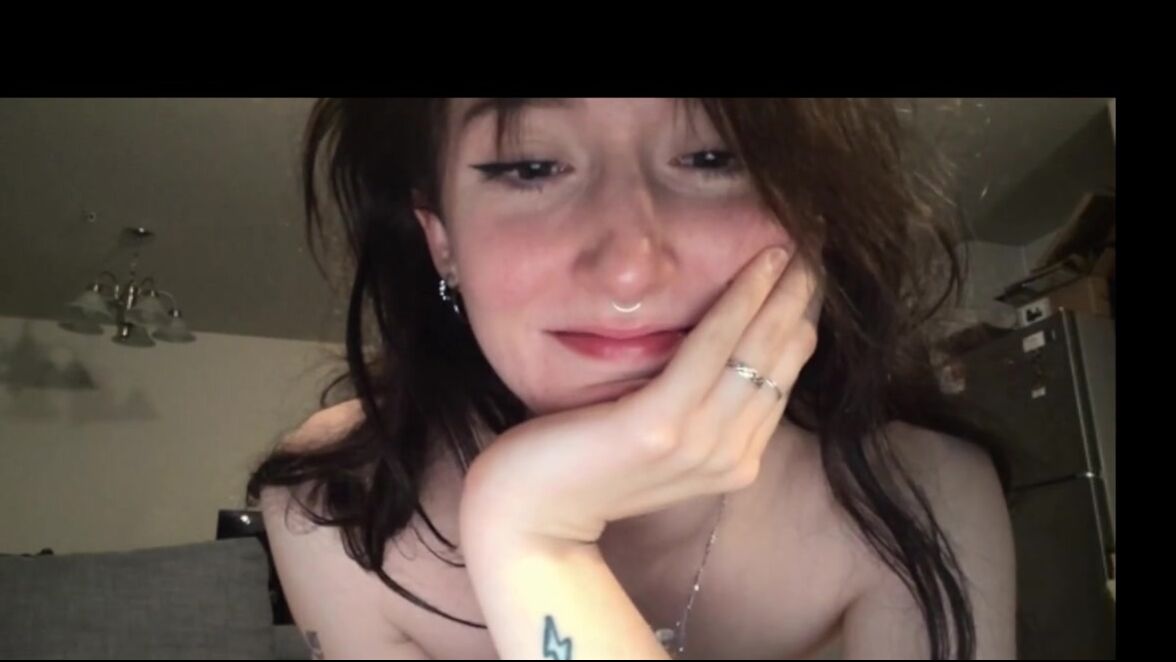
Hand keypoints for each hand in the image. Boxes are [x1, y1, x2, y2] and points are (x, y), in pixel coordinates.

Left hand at [460, 245, 823, 544]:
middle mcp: (730, 457)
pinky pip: (712, 348)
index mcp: (734, 461)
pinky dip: (739, 302)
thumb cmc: (584, 466)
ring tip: (791, 245)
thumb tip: (722, 348)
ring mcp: (698, 444)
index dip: (799, 323)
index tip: (805, 275)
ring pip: (757, 350)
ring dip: (778, 292)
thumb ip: (698, 409)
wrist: (529, 517)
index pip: (783, 379)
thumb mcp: (658, 439)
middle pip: (781, 362)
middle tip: (813, 246)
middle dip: (800, 301)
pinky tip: (754, 266)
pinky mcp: (661, 426)